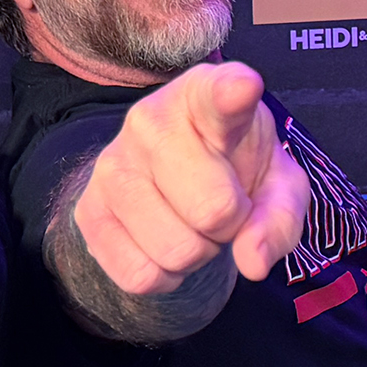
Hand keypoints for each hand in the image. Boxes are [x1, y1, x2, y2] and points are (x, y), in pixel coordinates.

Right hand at [74, 61, 309, 294]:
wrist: (176, 181)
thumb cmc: (234, 170)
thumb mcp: (277, 183)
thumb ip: (279, 216)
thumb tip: (253, 262)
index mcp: (205, 96)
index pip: (218, 95)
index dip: (233, 94)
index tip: (244, 88)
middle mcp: (149, 121)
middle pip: (212, 210)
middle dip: (231, 226)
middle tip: (224, 207)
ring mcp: (111, 165)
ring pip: (176, 251)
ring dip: (199, 254)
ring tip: (192, 222)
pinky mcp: (87, 210)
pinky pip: (140, 276)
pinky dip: (165, 277)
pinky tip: (164, 243)